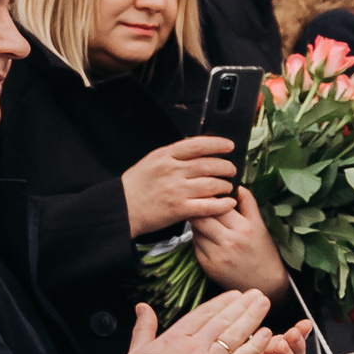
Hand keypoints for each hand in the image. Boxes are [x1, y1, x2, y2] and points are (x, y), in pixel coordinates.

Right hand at [122, 138, 240, 235]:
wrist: (121, 208)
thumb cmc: (135, 186)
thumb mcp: (151, 161)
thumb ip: (173, 155)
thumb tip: (197, 150)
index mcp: (165, 156)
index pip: (198, 145)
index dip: (217, 144)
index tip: (229, 146)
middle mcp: (172, 171)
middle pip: (209, 165)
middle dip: (226, 167)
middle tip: (231, 170)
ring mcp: (176, 190)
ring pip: (212, 184)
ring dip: (225, 186)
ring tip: (228, 187)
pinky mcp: (179, 209)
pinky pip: (208, 205)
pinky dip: (222, 204)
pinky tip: (229, 203)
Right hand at [123, 287, 277, 353]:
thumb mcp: (137, 351)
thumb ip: (144, 327)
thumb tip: (142, 308)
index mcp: (175, 338)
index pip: (203, 314)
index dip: (221, 303)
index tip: (234, 295)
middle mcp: (195, 345)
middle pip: (222, 320)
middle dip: (242, 305)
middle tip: (256, 294)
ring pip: (234, 334)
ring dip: (252, 317)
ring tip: (264, 304)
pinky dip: (255, 345)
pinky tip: (265, 335)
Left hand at [192, 188, 290, 296]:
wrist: (266, 285)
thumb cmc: (264, 253)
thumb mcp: (260, 226)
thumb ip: (248, 204)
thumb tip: (237, 186)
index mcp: (245, 228)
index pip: (219, 204)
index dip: (212, 197)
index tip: (211, 194)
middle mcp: (230, 241)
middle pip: (202, 216)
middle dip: (199, 209)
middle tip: (201, 205)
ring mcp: (217, 255)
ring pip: (196, 230)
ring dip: (197, 223)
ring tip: (205, 221)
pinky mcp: (208, 266)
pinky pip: (195, 245)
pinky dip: (198, 238)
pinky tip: (207, 238)